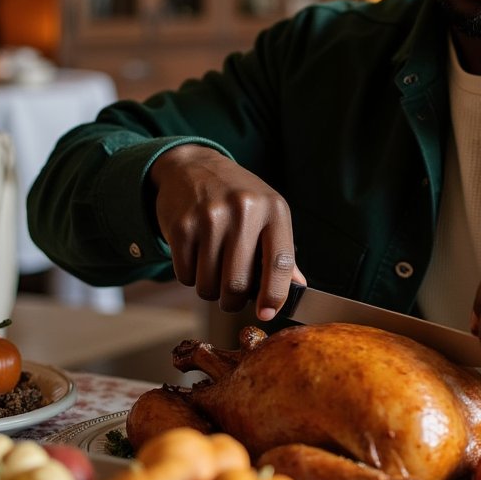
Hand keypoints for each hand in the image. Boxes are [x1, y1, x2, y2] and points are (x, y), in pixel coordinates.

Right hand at [149, 144, 304, 315]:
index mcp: (273, 210)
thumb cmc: (239, 197)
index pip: (280, 263)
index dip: (275, 295)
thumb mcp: (268, 214)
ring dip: (210, 290)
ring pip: (209, 286)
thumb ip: (283, 253)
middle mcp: (244, 211)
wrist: (193, 167)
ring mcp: (210, 217)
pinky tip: (196, 256)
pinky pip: (185, 276)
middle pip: (238, 284)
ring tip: (214, 269)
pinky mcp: (182, 226)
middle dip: (234, 300)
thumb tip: (298, 290)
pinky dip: (190, 276)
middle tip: (232, 294)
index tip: (267, 313)